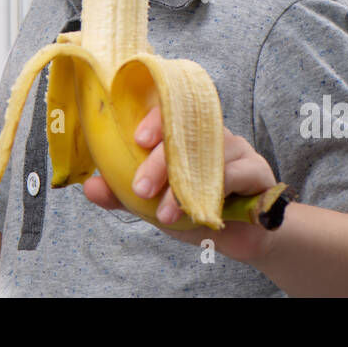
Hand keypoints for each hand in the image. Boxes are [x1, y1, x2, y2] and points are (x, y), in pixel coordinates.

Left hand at [82, 105, 280, 264]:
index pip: (168, 109)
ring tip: (165, 215)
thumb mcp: (151, 204)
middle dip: (159, 162)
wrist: (240, 237)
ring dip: (182, 186)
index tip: (137, 140)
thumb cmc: (193, 209)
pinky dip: (213, 192)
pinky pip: (235, 172)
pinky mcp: (257, 168)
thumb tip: (90, 186)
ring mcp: (236, 146)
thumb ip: (121, 194)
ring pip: (207, 155)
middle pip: (184, 133)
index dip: (153, 118)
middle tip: (141, 189)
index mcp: (182, 131)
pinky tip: (199, 212)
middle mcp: (208, 131)